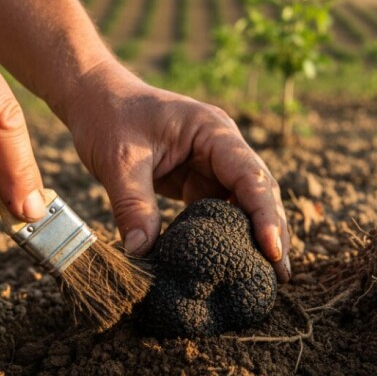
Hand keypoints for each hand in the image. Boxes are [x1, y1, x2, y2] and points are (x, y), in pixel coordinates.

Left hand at [57, 60, 290, 281]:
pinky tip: (231, 262)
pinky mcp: (197, 181)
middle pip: (258, 192)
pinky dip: (227, 235)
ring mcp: (212, 165)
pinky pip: (219, 211)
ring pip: (243, 204)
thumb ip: (133, 204)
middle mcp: (221, 148)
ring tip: (265, 276)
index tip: (272, 251)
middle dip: (272, 231)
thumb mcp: (118, 160)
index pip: (249, 176)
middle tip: (281, 274)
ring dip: (253, 236)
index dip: (264, 214)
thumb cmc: (110, 118)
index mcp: (213, 132)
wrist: (95, 99)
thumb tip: (141, 252)